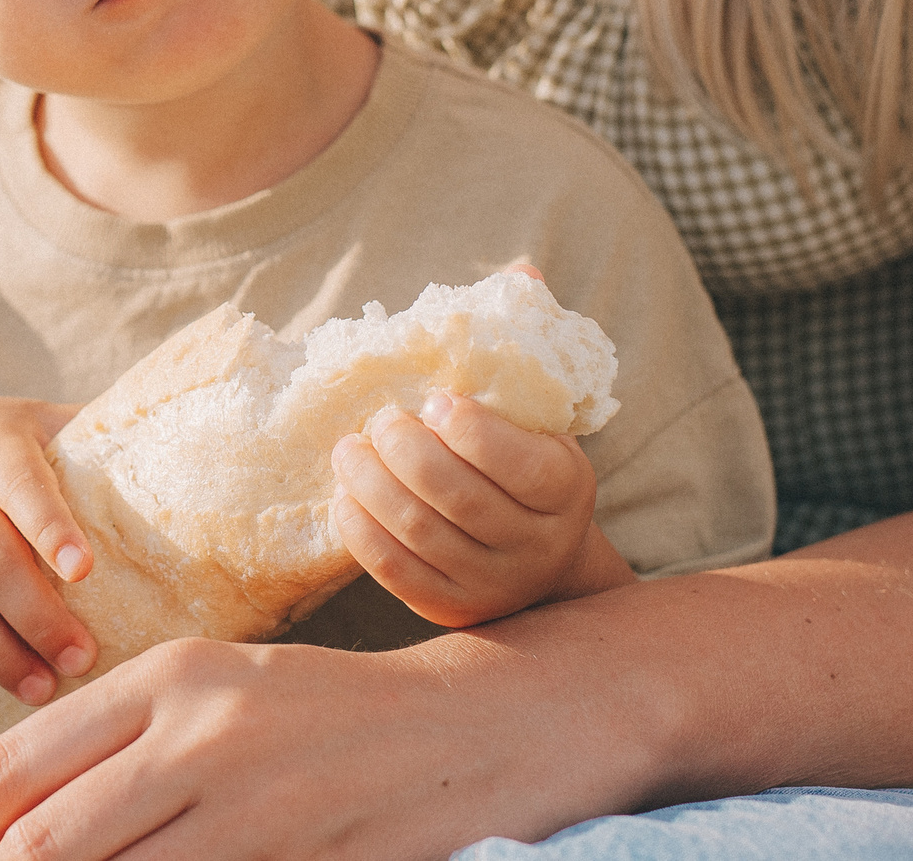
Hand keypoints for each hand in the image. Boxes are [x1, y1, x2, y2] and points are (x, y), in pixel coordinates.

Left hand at [0, 632, 628, 860]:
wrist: (465, 729)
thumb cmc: (320, 712)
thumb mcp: (214, 691)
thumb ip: (121, 742)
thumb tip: (16, 819)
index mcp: (166, 675)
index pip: (19, 761)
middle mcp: (195, 734)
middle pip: (46, 839)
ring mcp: (246, 805)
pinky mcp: (290, 856)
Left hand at [330, 389, 632, 628]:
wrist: (538, 555)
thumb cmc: (522, 468)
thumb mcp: (536, 428)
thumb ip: (510, 385)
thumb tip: (488, 305)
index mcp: (566, 490)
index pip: (519, 464)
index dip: (470, 430)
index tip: (434, 401)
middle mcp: (539, 546)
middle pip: (460, 498)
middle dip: (407, 452)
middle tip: (381, 420)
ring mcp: (495, 585)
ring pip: (421, 533)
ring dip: (372, 484)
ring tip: (349, 450)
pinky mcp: (451, 607)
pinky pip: (395, 571)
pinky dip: (361, 531)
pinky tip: (346, 497)